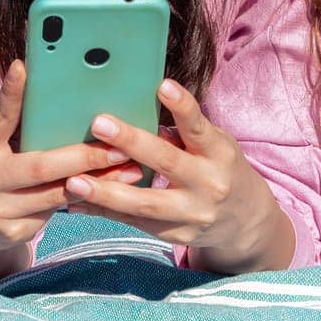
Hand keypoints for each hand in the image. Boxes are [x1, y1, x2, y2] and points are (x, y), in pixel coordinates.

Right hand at [0, 60, 140, 259]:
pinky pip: (56, 214)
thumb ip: (12, 121)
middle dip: (85, 156)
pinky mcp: (12, 232)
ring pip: (56, 194)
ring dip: (97, 181)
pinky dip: (85, 199)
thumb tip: (47, 83)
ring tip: (131, 168)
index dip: (10, 93)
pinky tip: (111, 191)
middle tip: (121, 146)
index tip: (24, 67)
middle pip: (40, 166)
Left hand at [63, 79, 293, 273]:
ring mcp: (192, 214)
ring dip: (107, 193)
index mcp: (219, 154)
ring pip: (146, 204)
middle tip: (99, 123)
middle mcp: (209, 184)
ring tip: (75, 181)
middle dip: (132, 143)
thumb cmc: (220, 168)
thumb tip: (135, 108)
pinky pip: (135, 223)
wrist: (245, 222)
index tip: (162, 85)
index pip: (199, 128)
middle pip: (168, 163)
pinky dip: (104, 212)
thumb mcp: (213, 146)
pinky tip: (75, 203)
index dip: (183, 107)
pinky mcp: (176, 235)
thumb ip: (182, 132)